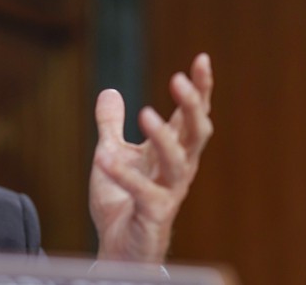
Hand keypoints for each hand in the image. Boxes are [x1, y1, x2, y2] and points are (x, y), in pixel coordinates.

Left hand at [89, 53, 212, 262]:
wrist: (118, 246)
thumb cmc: (121, 201)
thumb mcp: (110, 154)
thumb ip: (111, 125)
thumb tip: (108, 91)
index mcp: (172, 152)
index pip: (192, 115)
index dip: (199, 89)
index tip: (202, 58)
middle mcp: (178, 169)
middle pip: (196, 133)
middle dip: (191, 105)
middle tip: (178, 79)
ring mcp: (169, 192)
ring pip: (178, 160)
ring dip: (163, 136)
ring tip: (144, 113)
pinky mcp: (155, 214)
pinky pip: (144, 192)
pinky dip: (124, 175)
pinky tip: (103, 159)